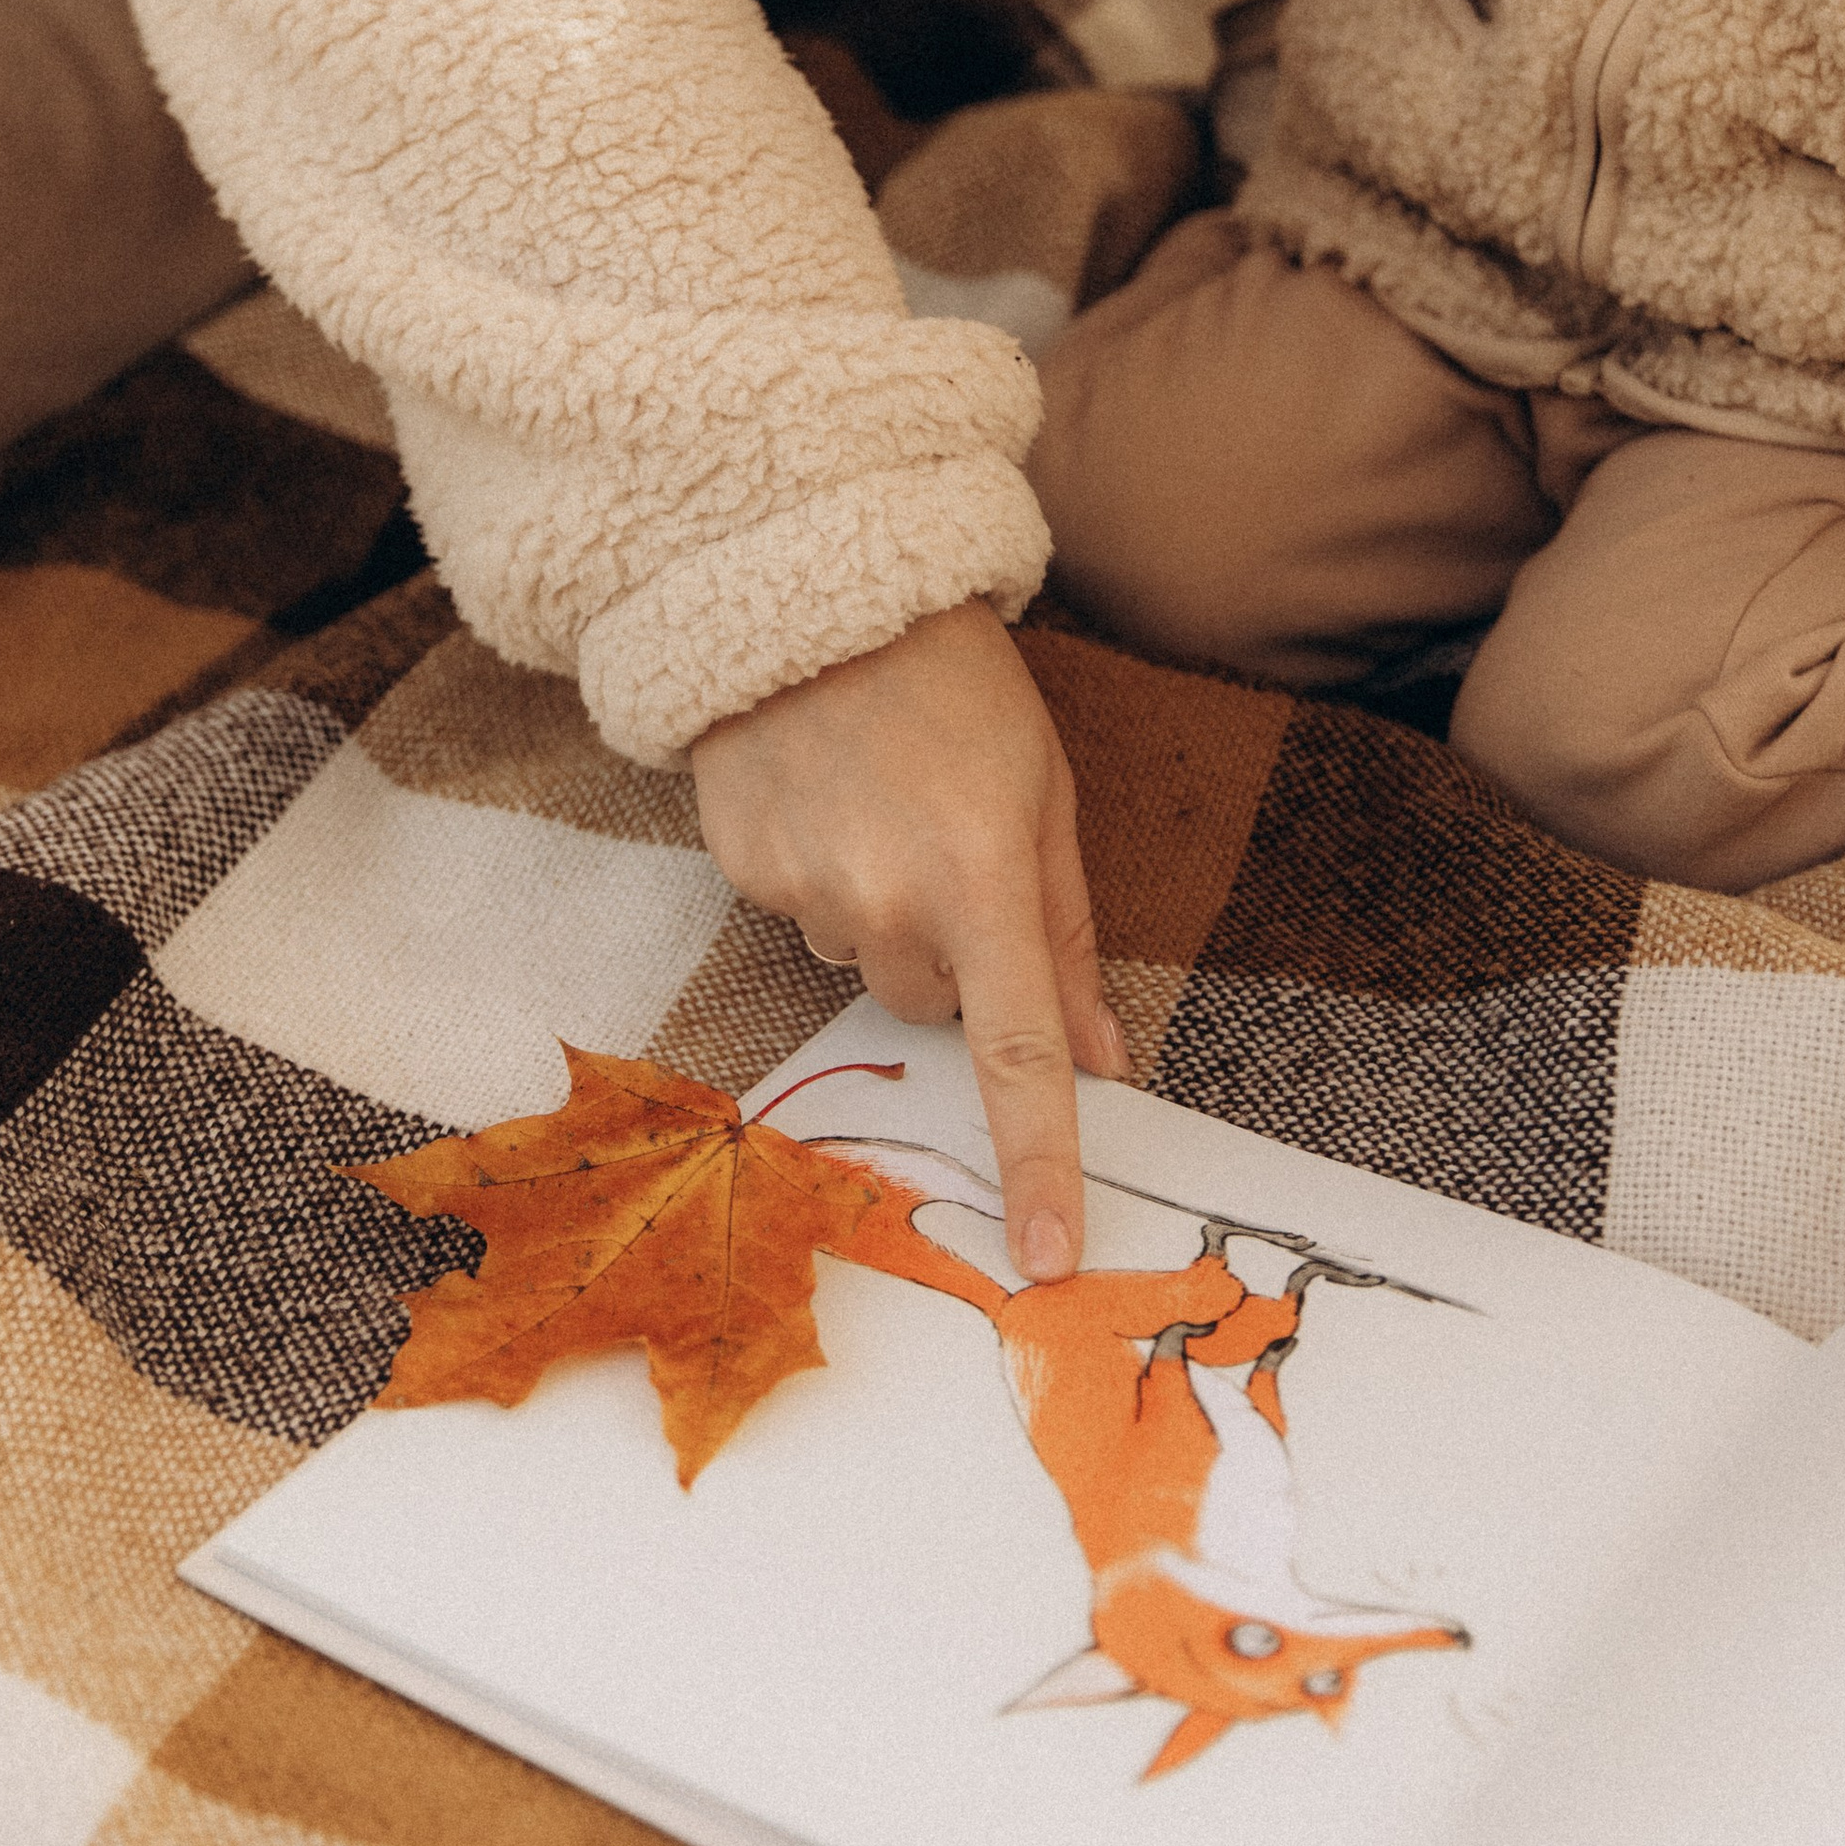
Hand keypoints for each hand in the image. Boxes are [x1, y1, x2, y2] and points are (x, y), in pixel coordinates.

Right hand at [688, 603, 1129, 1278]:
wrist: (808, 587)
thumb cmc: (955, 686)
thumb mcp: (1043, 795)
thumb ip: (1068, 938)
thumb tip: (1104, 1059)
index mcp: (983, 880)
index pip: (1019, 1057)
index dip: (1038, 1165)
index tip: (1046, 1258)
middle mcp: (886, 901)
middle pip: (932, 1007)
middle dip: (951, 953)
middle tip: (946, 843)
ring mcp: (802, 890)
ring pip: (862, 964)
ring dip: (881, 912)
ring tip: (879, 800)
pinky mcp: (740, 871)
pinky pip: (799, 916)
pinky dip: (820, 873)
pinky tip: (823, 793)